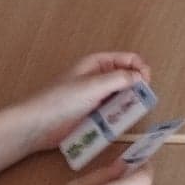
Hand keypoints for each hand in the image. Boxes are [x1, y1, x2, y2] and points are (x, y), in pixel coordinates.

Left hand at [19, 52, 151, 152]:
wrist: (39, 124)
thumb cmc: (63, 99)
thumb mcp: (94, 85)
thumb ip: (120, 79)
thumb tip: (141, 77)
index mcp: (98, 63)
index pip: (128, 59)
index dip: (140, 68)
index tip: (146, 84)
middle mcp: (99, 78)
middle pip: (127, 78)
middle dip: (137, 88)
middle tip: (142, 101)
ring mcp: (97, 97)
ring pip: (122, 97)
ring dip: (129, 104)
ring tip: (131, 114)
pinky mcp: (94, 115)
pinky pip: (113, 113)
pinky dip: (119, 117)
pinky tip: (120, 124)